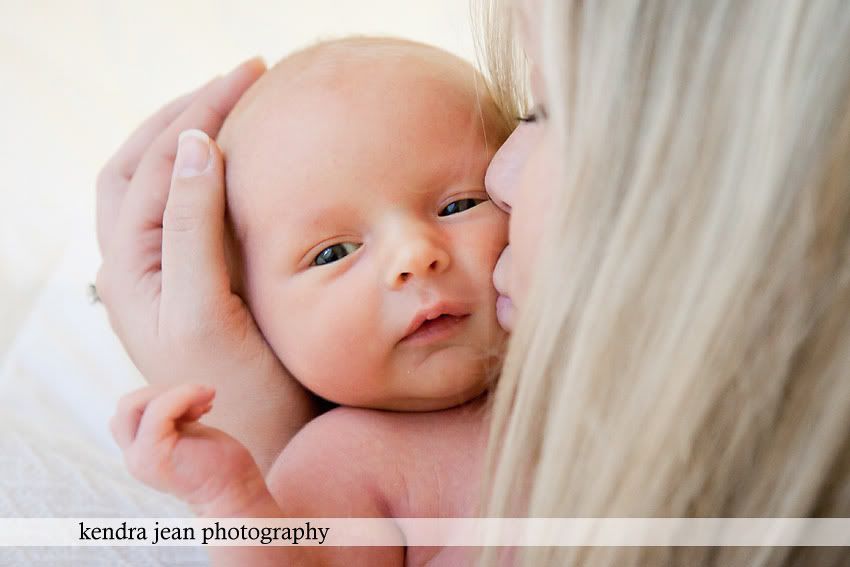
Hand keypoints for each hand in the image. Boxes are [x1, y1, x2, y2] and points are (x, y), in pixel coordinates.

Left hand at [96, 59, 318, 471]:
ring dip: (195, 139)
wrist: (264, 441)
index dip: (193, 113)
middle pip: (146, 165)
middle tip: (244, 78)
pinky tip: (249, 167)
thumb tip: (192, 142)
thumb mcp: (202, 306)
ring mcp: (171, 272)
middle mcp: (141, 264)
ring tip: (241, 107)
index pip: (149, 165)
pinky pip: (195, 212)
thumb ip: (189, 226)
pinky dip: (215, 176)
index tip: (244, 77)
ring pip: (165, 186)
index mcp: (130, 266)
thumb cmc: (234, 387)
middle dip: (188, 113)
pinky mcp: (204, 281)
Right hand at [111, 384, 267, 514]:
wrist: (234, 492)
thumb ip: (169, 419)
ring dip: (173, 393)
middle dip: (163, 393)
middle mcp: (134, 457)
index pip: (130, 411)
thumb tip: (166, 391)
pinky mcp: (154, 453)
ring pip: (133, 405)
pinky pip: (158, 410)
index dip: (160, 398)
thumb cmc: (219, 462)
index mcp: (141, 451)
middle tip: (199, 403)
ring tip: (204, 405)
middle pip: (127, 405)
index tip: (196, 407)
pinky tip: (209, 399)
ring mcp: (140, 457)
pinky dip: (183, 394)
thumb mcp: (187, 434)